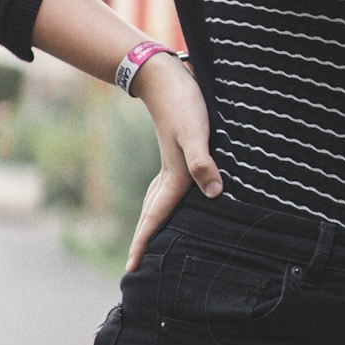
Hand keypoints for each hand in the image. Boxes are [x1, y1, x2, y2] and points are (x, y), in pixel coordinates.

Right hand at [125, 55, 222, 270]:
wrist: (164, 75)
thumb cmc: (183, 103)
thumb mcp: (196, 131)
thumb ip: (203, 161)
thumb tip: (214, 193)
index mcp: (174, 175)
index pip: (157, 216)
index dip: (145, 243)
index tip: (131, 269)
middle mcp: (169, 172)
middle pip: (152, 214)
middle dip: (143, 240)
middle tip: (132, 267)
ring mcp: (170, 162)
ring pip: (157, 201)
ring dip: (151, 222)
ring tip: (147, 242)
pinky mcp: (176, 151)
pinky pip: (165, 187)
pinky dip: (162, 202)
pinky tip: (173, 200)